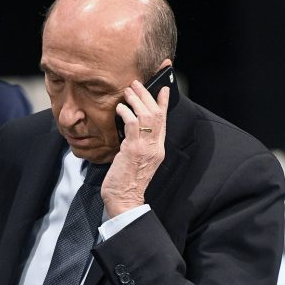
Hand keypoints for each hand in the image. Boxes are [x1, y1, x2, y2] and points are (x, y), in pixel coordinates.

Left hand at [101, 81, 169, 217]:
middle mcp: (156, 147)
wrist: (125, 200)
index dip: (164, 103)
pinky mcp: (134, 150)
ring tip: (128, 91)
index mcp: (158, 150)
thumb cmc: (125, 182)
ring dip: (136, 100)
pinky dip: (126, 113)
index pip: (164, 122)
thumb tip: (129, 127)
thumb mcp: (135, 160)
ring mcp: (146, 148)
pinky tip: (120, 108)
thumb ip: (136, 143)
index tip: (164, 88)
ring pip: (147, 115)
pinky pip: (133, 124)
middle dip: (147, 96)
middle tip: (136, 84)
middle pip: (157, 114)